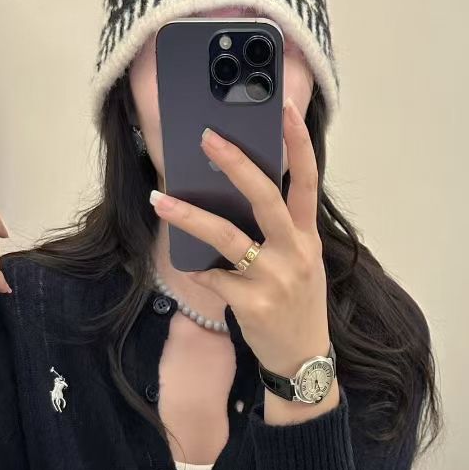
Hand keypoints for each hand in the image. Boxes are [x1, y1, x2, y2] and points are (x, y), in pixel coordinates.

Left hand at [149, 98, 329, 374]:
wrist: (303, 360)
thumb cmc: (297, 305)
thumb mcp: (301, 262)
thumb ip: (277, 232)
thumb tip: (231, 197)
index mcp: (307, 236)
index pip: (307, 180)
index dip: (298, 143)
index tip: (285, 109)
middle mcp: (296, 252)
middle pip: (267, 197)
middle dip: (236, 164)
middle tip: (207, 138)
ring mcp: (275, 279)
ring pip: (228, 237)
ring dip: (190, 216)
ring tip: (160, 198)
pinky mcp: (253, 304)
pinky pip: (213, 277)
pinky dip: (196, 269)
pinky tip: (185, 263)